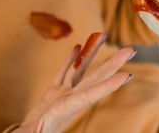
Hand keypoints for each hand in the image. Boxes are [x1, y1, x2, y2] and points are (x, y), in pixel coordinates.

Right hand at [13, 33, 135, 132]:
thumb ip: (31, 131)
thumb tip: (28, 132)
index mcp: (64, 110)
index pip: (89, 96)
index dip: (107, 86)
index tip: (127, 76)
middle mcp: (69, 101)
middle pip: (95, 79)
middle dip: (113, 64)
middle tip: (130, 50)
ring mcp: (62, 96)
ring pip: (80, 70)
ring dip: (91, 53)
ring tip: (101, 36)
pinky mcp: (53, 94)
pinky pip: (64, 72)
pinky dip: (70, 59)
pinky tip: (78, 46)